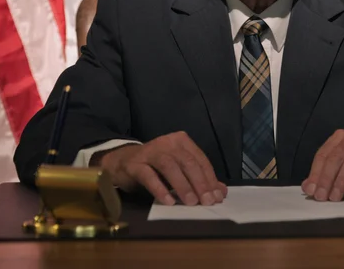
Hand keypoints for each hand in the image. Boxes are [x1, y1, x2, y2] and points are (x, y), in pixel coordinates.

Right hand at [93, 131, 227, 205]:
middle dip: (200, 182)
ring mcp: (151, 152)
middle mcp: (167, 142)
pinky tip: (168, 201)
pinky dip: (160, 189)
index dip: (210, 178)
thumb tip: (221, 192)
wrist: (123, 162)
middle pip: (188, 162)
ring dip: (182, 185)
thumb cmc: (155, 166)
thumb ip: (199, 179)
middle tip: (207, 201)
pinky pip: (149, 176)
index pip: (200, 159)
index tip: (217, 196)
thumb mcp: (179, 170)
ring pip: (170, 166)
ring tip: (191, 202)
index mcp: (181, 141)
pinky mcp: (136, 164)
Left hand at [301, 130, 343, 201]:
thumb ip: (325, 174)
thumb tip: (307, 187)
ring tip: (335, 198)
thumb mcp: (342, 165)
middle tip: (320, 197)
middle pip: (336, 157)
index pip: (324, 154)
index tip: (310, 190)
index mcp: (340, 137)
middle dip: (326, 178)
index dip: (316, 173)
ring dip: (341, 181)